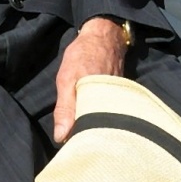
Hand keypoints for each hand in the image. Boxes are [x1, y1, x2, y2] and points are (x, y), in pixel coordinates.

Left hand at [52, 18, 127, 142]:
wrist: (104, 35)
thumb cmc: (84, 55)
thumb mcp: (67, 79)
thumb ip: (65, 108)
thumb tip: (61, 137)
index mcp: (100, 104)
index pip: (92, 133)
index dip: (81, 140)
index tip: (72, 147)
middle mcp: (113, 106)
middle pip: (100, 130)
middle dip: (88, 135)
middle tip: (75, 142)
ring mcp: (118, 101)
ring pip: (105, 121)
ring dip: (94, 125)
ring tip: (83, 133)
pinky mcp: (119, 97)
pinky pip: (109, 112)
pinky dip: (101, 115)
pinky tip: (93, 117)